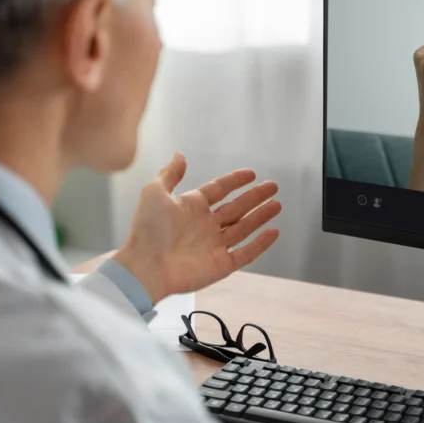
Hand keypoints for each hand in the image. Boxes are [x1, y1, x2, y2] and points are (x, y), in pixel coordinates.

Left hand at [113, 153, 281, 304]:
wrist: (146, 267)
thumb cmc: (147, 230)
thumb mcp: (155, 193)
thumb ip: (170, 174)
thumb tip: (180, 155)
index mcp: (191, 207)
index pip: (219, 190)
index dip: (235, 181)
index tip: (251, 174)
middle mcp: (205, 225)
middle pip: (236, 208)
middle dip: (255, 197)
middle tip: (273, 186)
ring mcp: (214, 246)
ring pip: (244, 228)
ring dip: (261, 216)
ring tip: (277, 204)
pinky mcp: (221, 265)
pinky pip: (246, 253)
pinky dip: (260, 244)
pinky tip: (274, 232)